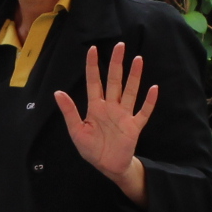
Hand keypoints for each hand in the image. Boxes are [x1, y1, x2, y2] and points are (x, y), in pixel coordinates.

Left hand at [57, 43, 155, 196]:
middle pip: (114, 81)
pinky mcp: (134, 126)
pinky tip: (153, 89)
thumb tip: (57, 92)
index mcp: (95, 107)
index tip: (93, 49)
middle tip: (120, 45)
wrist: (107, 166)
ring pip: (130, 91)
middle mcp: (111, 107)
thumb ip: (69, 112)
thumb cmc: (91, 148)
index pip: (94, 82)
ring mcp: (124, 115)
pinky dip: (148, 102)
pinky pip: (143, 112)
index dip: (93, 66)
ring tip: (138, 59)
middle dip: (116, 63)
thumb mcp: (76, 131)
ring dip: (134, 77)